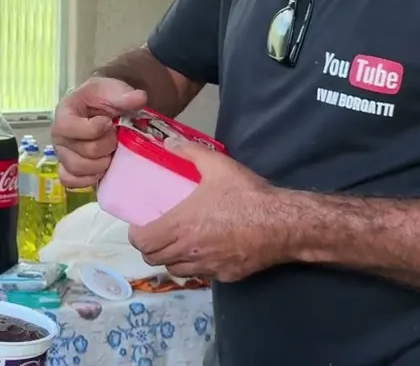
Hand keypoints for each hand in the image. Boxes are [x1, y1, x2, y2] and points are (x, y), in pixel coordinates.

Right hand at [52, 77, 147, 187]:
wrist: (102, 109)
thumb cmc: (102, 99)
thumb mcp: (111, 90)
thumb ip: (123, 94)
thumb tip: (139, 98)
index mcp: (64, 114)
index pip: (68, 128)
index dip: (92, 129)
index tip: (108, 122)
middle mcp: (59, 137)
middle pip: (79, 153)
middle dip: (104, 148)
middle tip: (115, 138)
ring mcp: (63, 155)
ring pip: (77, 170)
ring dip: (100, 165)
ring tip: (111, 154)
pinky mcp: (70, 170)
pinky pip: (72, 182)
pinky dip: (89, 179)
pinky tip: (102, 169)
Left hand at [127, 138, 289, 281]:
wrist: (283, 223)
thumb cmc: (246, 195)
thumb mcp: (218, 166)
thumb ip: (190, 152)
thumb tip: (169, 142)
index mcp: (181, 226)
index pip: (142, 242)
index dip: (136, 235)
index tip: (141, 225)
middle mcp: (189, 251)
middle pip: (153, 259)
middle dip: (150, 247)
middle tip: (156, 233)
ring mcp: (207, 267)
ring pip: (174, 271)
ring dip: (170, 259)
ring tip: (177, 244)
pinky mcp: (225, 276)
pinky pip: (200, 276)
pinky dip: (195, 267)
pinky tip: (205, 252)